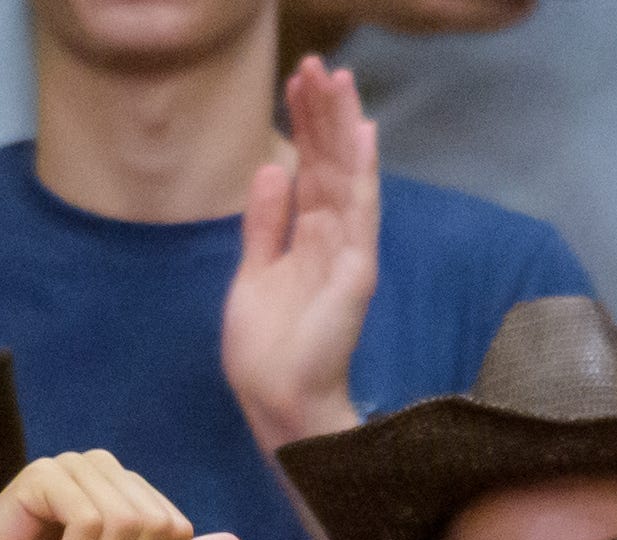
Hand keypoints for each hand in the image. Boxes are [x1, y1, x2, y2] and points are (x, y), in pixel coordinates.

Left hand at [222, 55, 383, 449]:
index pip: (310, 168)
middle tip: (318, 62)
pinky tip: (363, 135)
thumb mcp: (253, 272)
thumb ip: (265, 222)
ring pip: (346, 176)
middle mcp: (333, 239)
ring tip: (338, 79)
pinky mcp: (355, 273)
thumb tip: (271, 169)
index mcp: (308, 237)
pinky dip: (362, 174)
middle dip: (324, 112)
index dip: (304, 124)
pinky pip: (360, 214)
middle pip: (330, 162)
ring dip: (343, 127)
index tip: (297, 79)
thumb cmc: (267, 348)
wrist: (277, 399)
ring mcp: (348, 253)